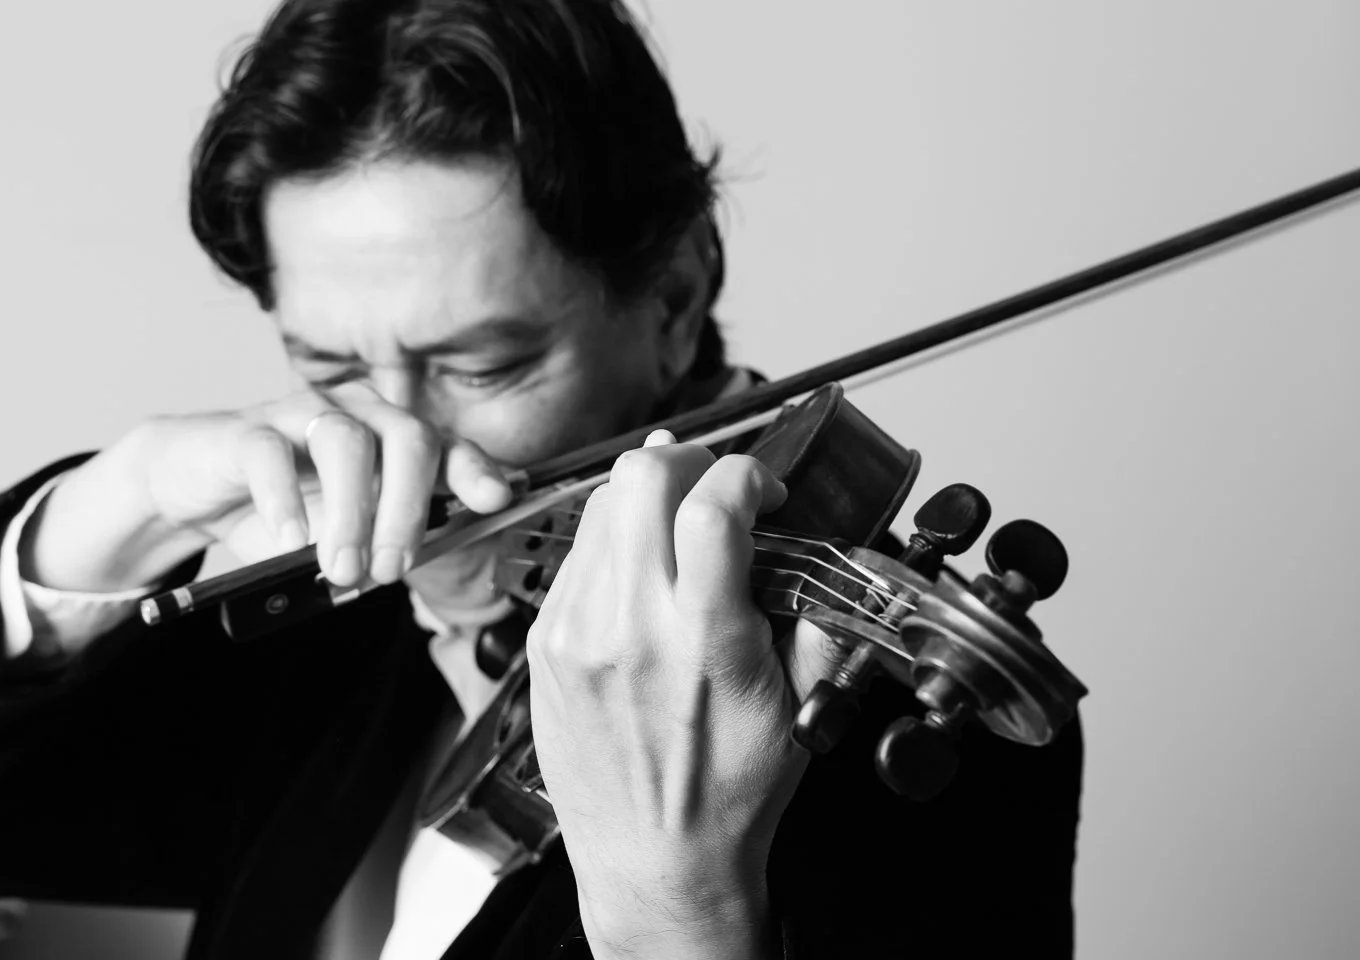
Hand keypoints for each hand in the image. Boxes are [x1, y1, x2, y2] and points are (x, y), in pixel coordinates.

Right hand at [22, 382, 512, 593]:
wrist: (197, 490)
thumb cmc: (283, 513)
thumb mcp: (343, 538)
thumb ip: (380, 545)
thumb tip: (407, 565)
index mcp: (393, 440)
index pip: (448, 447)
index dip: (475, 470)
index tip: (495, 499)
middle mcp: (359, 416)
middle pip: (407, 437)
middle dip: (408, 507)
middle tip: (393, 567)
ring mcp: (303, 415)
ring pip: (345, 442)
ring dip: (350, 513)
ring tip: (341, 567)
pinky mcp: (247, 429)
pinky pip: (271, 452)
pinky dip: (284, 500)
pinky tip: (289, 540)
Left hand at [526, 430, 838, 958]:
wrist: (653, 860)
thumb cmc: (724, 795)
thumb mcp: (799, 708)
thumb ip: (814, 617)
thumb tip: (813, 549)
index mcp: (702, 641)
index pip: (711, 505)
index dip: (746, 473)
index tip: (762, 490)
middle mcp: (628, 626)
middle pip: (640, 476)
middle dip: (691, 462)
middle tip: (714, 490)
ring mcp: (575, 630)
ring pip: (600, 504)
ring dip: (647, 498)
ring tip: (676, 531)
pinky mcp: (545, 642)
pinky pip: (576, 554)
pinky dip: (613, 543)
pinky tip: (639, 575)